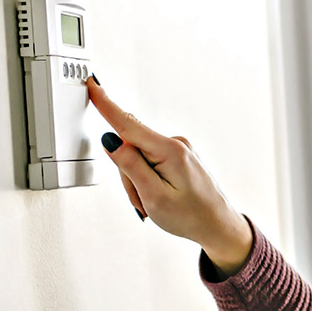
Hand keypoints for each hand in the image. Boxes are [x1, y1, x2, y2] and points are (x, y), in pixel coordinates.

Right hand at [87, 77, 252, 275]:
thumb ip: (130, 166)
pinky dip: (148, 181)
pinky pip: (150, 163)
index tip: (93, 84)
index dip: (106, 105)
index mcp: (171, 151)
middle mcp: (177, 144)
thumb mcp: (154, 196)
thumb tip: (111, 140)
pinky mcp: (178, 156)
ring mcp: (179, 149)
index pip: (128, 124)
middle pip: (131, 149)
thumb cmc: (192, 216)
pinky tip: (161, 196)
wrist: (218, 226)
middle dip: (129, 176)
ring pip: (138, 159)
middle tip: (145, 202)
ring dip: (139, 183)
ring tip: (156, 203)